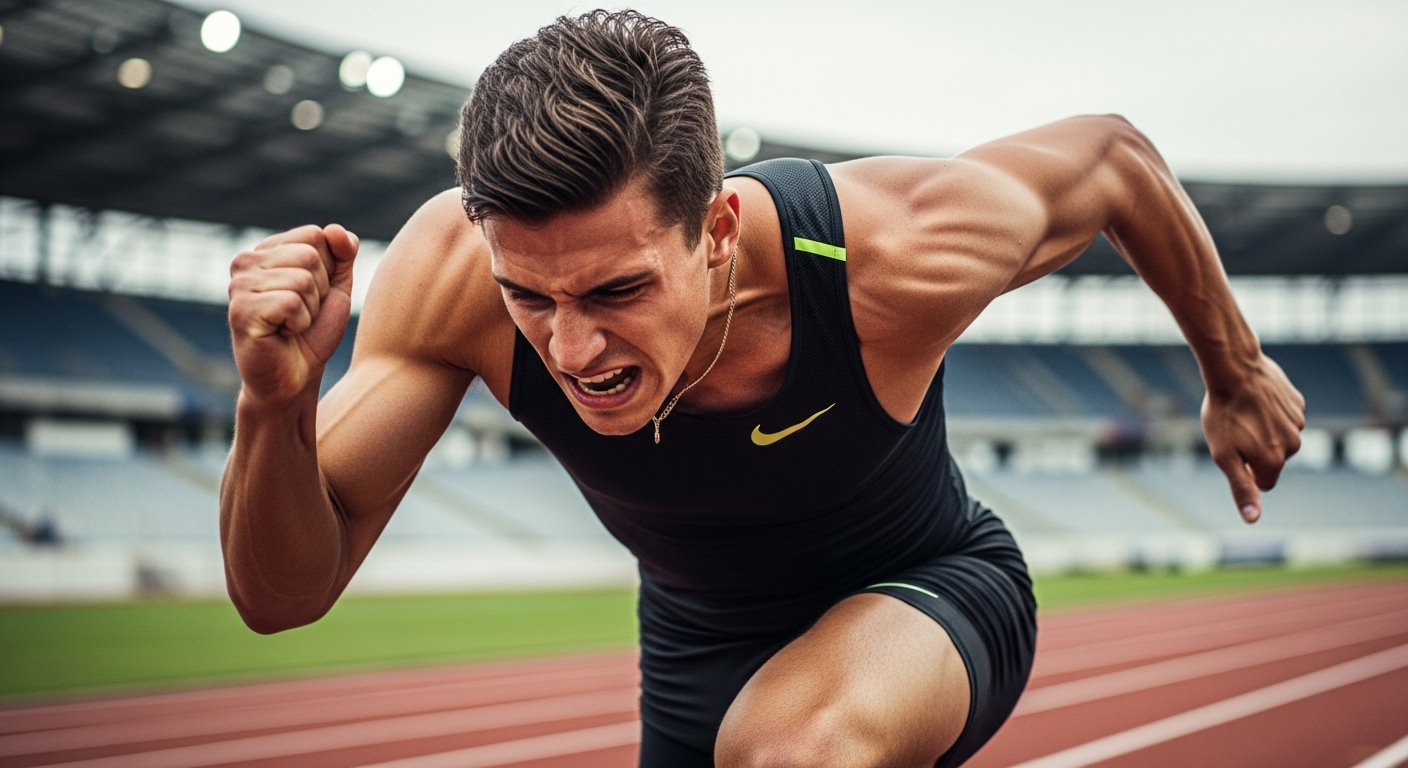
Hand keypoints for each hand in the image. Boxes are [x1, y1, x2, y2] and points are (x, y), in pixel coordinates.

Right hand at [228, 224, 358, 405]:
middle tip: (302, 314)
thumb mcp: (336, 287)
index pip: (316, 235)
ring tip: (292, 325)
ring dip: (310, 310)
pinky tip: (283, 334)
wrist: (296, 377)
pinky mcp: (241, 311)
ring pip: (303, 279)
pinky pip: (292, 303)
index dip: (328, 270)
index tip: (312, 295)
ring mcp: (238, 285)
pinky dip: (300, 323)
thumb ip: (342, 254)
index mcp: (266, 251)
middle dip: (320, 291)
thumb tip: (336, 230)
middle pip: (310, 255)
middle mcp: (245, 262)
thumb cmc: (313, 332)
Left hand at [1201, 353, 1305, 523]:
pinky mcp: (1297, 403)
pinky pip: (1283, 415)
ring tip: (1245, 412)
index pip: (1263, 483)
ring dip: (1263, 429)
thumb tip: (1253, 519)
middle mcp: (1293, 444)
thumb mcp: (1224, 456)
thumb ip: (1241, 488)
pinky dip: (1271, 411)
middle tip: (1236, 429)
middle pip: (1272, 459)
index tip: (1232, 451)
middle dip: (1255, 450)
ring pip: (1278, 437)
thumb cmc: (1224, 414)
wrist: (1235, 369)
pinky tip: (1256, 399)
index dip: (1244, 470)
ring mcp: (1297, 421)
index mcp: (1275, 461)